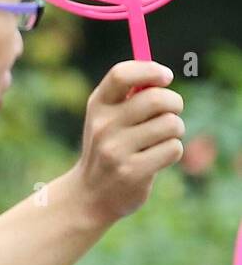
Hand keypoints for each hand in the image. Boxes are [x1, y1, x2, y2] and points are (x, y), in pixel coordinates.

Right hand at [68, 61, 184, 225]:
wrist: (89, 194)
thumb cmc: (108, 148)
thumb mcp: (107, 119)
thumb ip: (129, 97)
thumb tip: (160, 77)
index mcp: (97, 106)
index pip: (121, 75)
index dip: (149, 70)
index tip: (166, 77)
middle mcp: (103, 126)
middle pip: (156, 99)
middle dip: (175, 103)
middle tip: (173, 111)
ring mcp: (116, 150)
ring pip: (171, 124)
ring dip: (175, 130)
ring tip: (160, 139)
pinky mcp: (133, 171)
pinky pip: (173, 149)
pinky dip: (172, 151)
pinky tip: (156, 159)